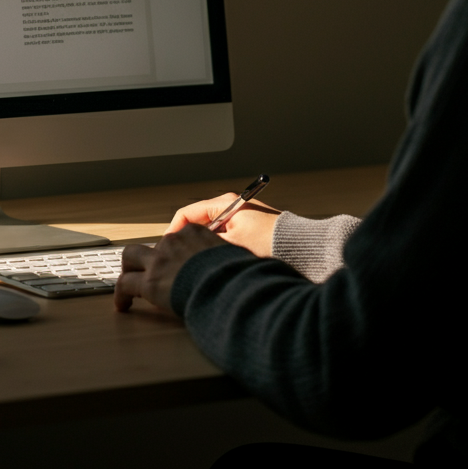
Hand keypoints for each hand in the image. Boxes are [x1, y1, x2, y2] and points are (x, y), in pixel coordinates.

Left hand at [114, 224, 225, 312]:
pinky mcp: (149, 281)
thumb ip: (225, 255)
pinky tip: (122, 305)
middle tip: (146, 269)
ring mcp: (158, 260)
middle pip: (152, 244)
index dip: (173, 251)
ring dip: (128, 268)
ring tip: (127, 283)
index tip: (175, 262)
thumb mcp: (236, 255)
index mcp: (194, 232)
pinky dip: (121, 294)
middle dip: (146, 256)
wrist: (227, 287)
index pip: (177, 237)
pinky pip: (125, 284)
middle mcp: (172, 241)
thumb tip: (233, 265)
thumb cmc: (237, 276)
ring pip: (130, 256)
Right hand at [165, 193, 280, 257]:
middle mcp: (231, 206)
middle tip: (177, 260)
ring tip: (196, 264)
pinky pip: (221, 237)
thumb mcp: (232, 246)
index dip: (173, 233)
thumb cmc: (271, 244)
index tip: (165, 250)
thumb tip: (185, 252)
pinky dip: (215, 249)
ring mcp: (238, 216)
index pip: (187, 214)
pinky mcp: (247, 228)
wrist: (302, 248)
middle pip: (196, 223)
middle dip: (185, 241)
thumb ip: (206, 246)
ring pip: (208, 232)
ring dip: (201, 246)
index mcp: (225, 204)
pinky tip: (215, 264)